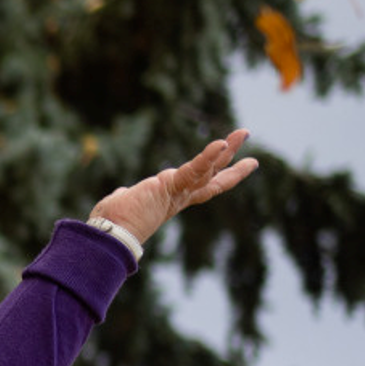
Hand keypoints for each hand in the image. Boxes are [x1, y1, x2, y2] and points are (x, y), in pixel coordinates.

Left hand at [89, 128, 257, 245]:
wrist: (110, 233)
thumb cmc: (112, 222)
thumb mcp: (126, 202)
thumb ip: (130, 195)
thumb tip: (124, 194)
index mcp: (171, 200)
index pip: (199, 186)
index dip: (213, 176)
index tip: (223, 172)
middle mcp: (180, 197)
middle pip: (213, 180)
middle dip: (233, 169)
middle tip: (253, 160)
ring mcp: (178, 193)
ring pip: (210, 170)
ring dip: (228, 149)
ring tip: (243, 132)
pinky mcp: (172, 186)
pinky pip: (195, 169)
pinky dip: (208, 156)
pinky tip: (222, 143)